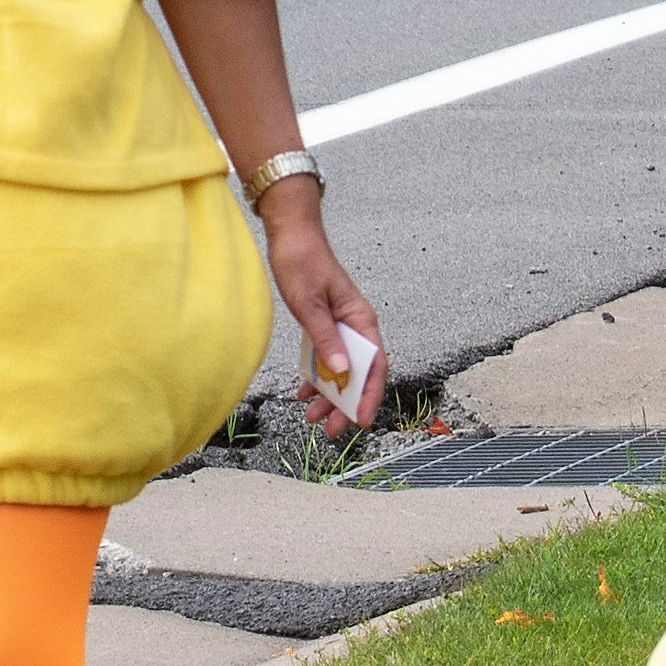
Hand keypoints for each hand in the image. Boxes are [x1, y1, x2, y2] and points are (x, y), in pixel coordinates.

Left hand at [260, 179, 385, 436]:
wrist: (290, 234)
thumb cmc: (301, 263)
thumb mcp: (309, 304)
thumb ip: (325, 339)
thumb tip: (342, 372)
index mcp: (361, 320)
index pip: (375, 365)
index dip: (370, 396)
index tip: (360, 421)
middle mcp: (356, 325)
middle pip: (360, 374)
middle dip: (347, 405)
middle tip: (332, 431)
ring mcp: (341, 326)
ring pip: (343, 370)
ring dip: (331, 396)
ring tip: (314, 419)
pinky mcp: (326, 325)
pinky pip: (328, 358)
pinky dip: (318, 378)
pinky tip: (305, 394)